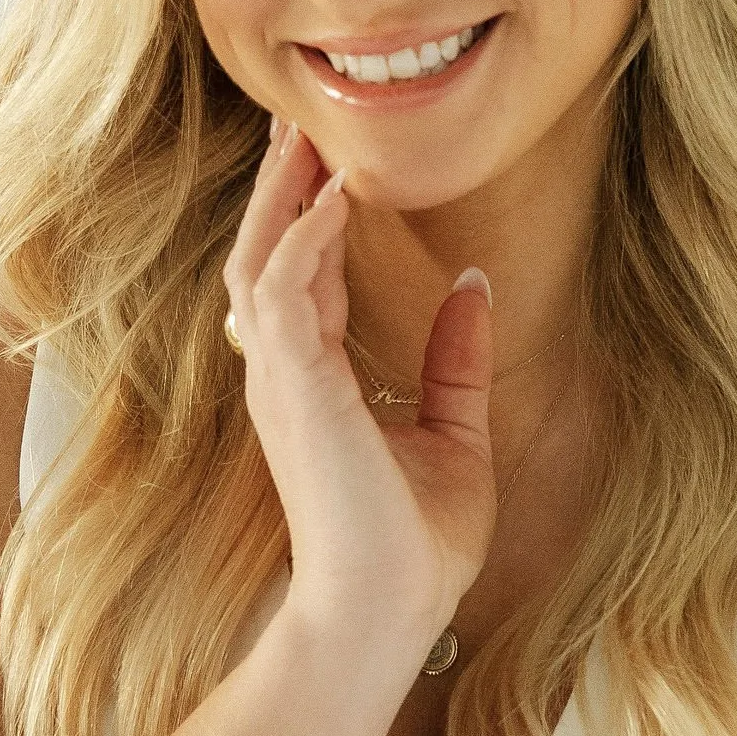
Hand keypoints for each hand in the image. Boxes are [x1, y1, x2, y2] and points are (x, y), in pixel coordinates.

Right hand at [223, 121, 496, 659]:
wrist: (387, 612)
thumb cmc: (413, 545)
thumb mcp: (454, 434)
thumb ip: (456, 361)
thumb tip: (475, 288)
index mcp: (314, 381)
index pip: (305, 276)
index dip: (315, 214)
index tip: (336, 159)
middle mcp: (284, 373)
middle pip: (267, 253)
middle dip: (283, 187)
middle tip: (299, 123)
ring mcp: (281, 379)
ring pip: (261, 260)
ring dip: (283, 196)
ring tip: (305, 137)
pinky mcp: (293, 389)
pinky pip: (283, 293)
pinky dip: (305, 239)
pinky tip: (333, 199)